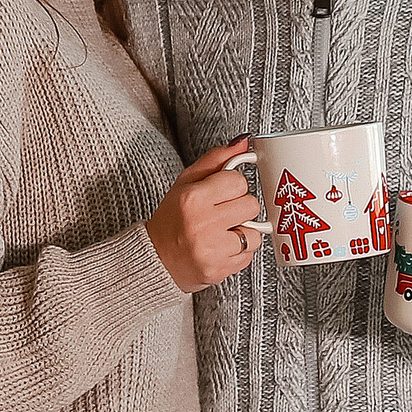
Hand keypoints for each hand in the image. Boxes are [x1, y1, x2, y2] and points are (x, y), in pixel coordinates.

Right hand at [147, 136, 265, 292]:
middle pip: (250, 205)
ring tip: (221, 232)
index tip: (220, 193)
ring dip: (242, 231)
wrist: (156, 260)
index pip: (238, 181)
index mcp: (192, 199)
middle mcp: (202, 225)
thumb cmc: (172, 219)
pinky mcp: (219, 270)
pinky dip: (239, 251)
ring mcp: (211, 250)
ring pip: (255, 232)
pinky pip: (249, 254)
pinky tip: (220, 248)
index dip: (231, 186)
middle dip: (239, 208)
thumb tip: (244, 142)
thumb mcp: (185, 183)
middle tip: (221, 213)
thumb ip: (215, 160)